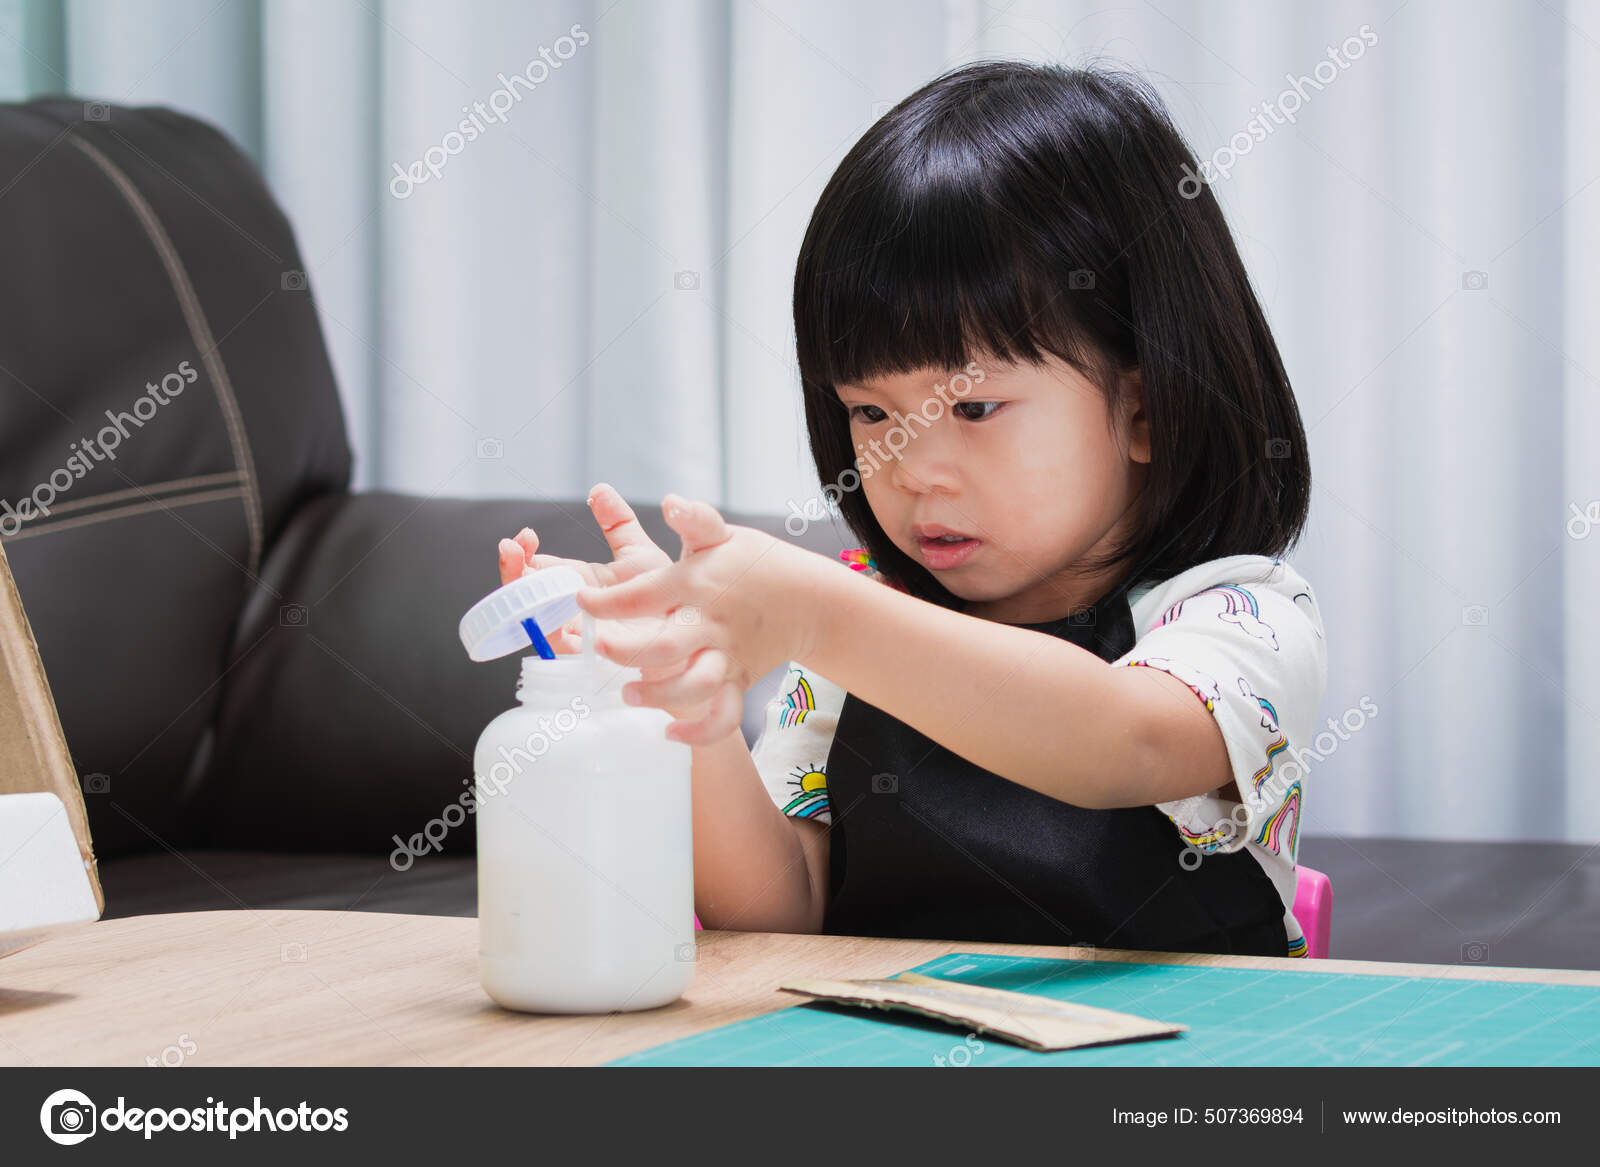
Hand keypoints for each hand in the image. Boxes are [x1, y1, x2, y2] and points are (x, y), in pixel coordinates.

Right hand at [494, 483, 671, 653]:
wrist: (692, 631)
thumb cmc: (666, 596)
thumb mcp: (639, 553)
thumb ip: (618, 523)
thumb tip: (598, 489)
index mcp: (579, 580)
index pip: (540, 565)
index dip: (525, 551)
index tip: (526, 535)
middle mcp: (573, 606)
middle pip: (528, 591)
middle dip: (514, 570)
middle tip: (510, 547)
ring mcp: (578, 630)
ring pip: (534, 616)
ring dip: (520, 595)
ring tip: (517, 571)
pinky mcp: (588, 653)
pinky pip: (556, 644)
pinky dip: (542, 626)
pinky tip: (537, 607)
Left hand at [574, 493, 820, 744]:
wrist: (810, 600)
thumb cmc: (757, 563)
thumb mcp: (724, 534)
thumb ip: (695, 519)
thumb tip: (669, 501)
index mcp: (698, 583)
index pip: (642, 595)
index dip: (605, 602)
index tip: (579, 602)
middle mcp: (711, 623)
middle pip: (663, 646)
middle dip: (624, 652)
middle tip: (597, 648)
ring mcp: (727, 656)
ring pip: (692, 686)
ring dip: (657, 696)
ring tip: (627, 693)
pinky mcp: (738, 680)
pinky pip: (722, 715)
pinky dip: (700, 732)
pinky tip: (671, 735)